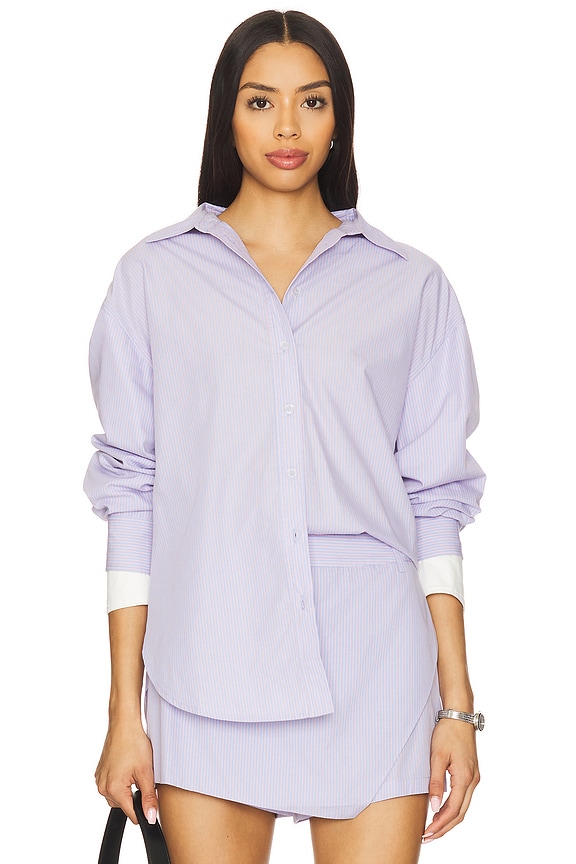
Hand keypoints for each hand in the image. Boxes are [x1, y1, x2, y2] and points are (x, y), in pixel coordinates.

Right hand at [95, 720, 157, 824]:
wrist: (124, 725)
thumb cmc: (134, 743)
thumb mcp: (146, 772)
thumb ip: (149, 798)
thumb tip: (150, 817)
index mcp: (113, 789)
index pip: (131, 814)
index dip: (144, 810)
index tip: (151, 802)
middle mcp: (103, 787)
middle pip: (123, 805)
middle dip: (134, 795)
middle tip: (142, 776)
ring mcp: (100, 779)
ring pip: (117, 796)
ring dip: (127, 788)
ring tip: (134, 770)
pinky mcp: (100, 773)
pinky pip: (111, 785)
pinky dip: (120, 780)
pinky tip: (127, 766)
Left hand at [422, 718, 479, 842]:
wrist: (459, 715)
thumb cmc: (447, 732)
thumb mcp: (437, 756)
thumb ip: (435, 782)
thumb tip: (434, 807)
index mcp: (465, 777)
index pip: (453, 809)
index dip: (440, 824)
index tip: (427, 833)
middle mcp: (473, 781)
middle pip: (460, 813)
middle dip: (444, 827)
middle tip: (427, 837)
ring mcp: (474, 778)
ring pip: (463, 807)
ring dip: (448, 820)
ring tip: (432, 829)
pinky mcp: (471, 774)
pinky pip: (463, 798)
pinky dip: (452, 809)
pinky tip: (441, 812)